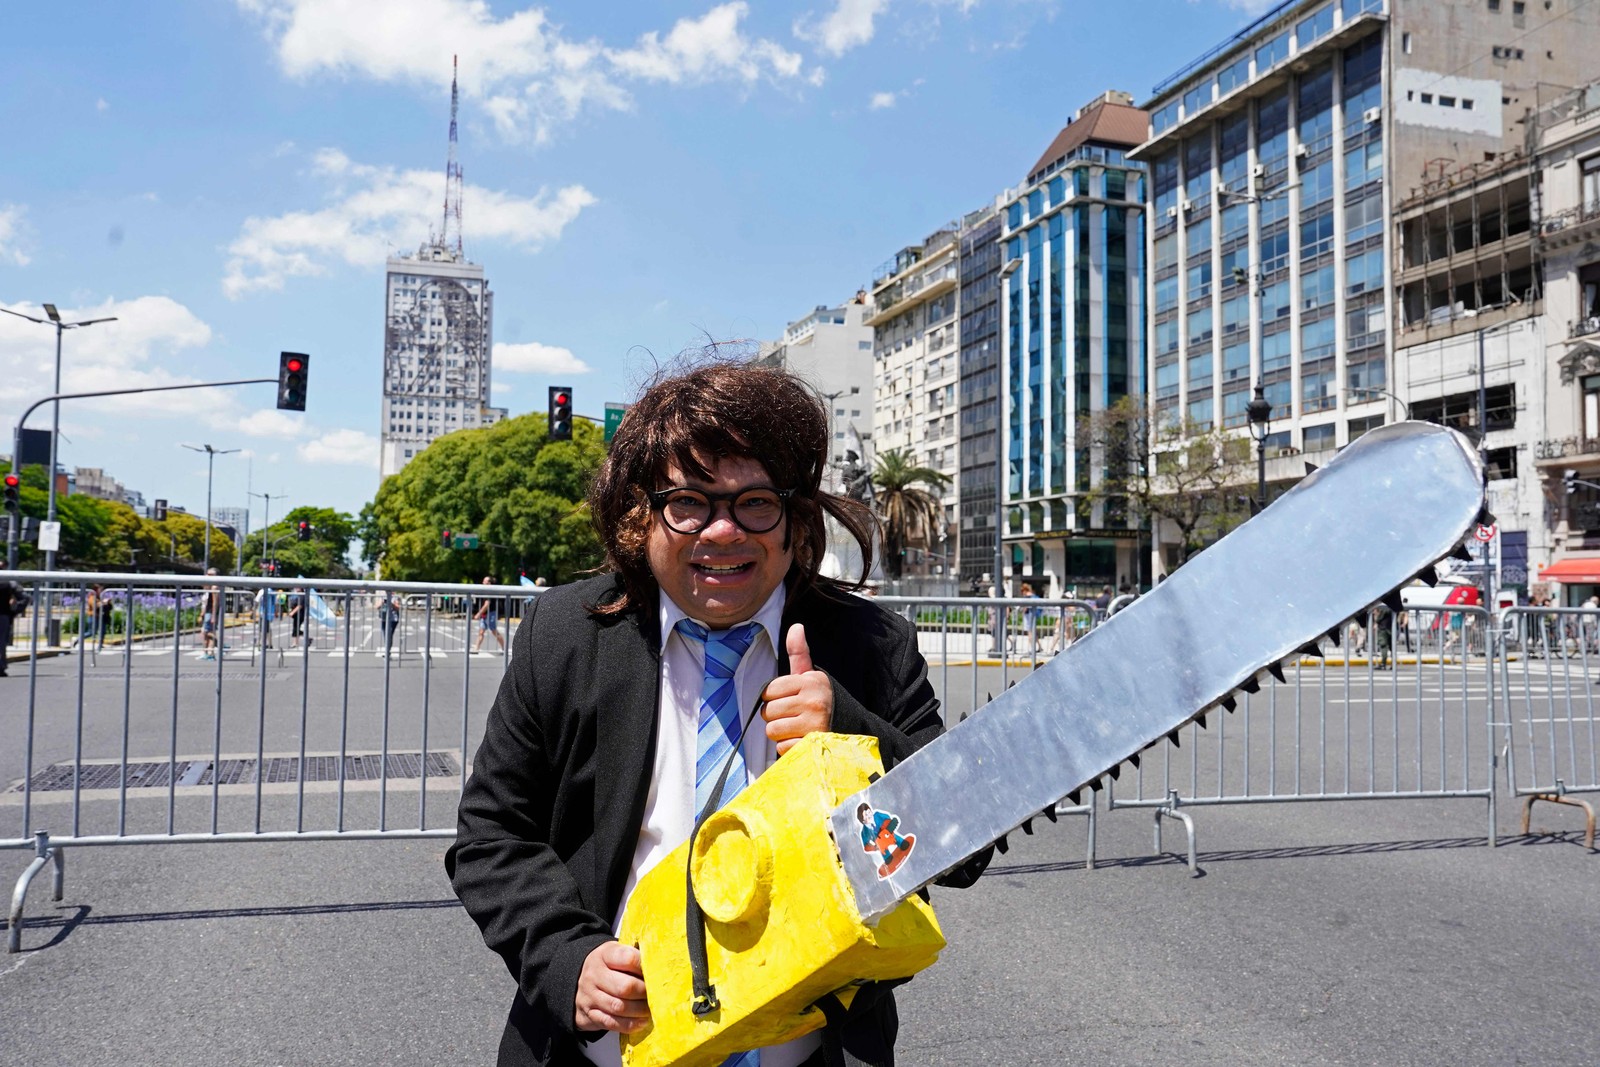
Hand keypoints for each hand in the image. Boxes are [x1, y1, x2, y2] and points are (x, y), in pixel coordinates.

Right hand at [575, 941, 649, 1033]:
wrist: (578, 979)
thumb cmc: (607, 965)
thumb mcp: (617, 953)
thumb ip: (635, 957)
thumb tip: (661, 965)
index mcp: (604, 955)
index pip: (628, 959)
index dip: (645, 967)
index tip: (657, 972)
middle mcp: (594, 975)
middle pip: (625, 987)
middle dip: (645, 993)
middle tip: (657, 995)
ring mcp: (590, 996)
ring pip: (618, 1007)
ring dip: (639, 1010)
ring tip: (651, 1009)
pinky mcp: (589, 1014)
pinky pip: (611, 1023)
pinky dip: (629, 1024)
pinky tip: (641, 1021)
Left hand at [762, 624, 832, 754]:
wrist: (853, 730)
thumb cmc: (824, 702)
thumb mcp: (813, 677)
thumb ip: (799, 654)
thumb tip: (796, 626)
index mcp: (810, 682)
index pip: (769, 689)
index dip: (773, 698)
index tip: (787, 700)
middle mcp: (813, 700)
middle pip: (768, 711)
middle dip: (776, 717)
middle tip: (792, 717)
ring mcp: (814, 724)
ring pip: (773, 730)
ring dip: (781, 734)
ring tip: (797, 729)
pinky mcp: (813, 745)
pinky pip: (782, 748)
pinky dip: (789, 748)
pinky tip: (802, 742)